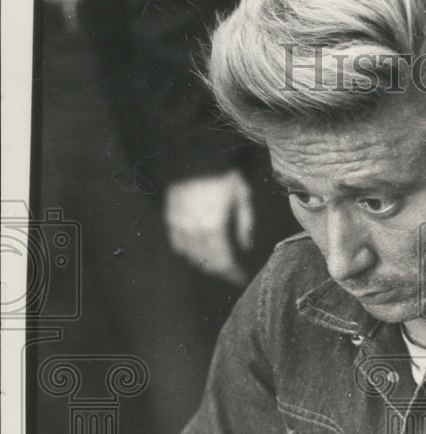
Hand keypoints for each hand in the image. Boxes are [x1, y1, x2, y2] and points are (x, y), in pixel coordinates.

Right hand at [164, 170, 254, 285]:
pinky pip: (177, 244)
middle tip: (231, 273)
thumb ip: (245, 224)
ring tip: (217, 264)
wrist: (194, 155)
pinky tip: (196, 252)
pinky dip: (188, 252)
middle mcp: (194, 232)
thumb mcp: (242, 197)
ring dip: (205, 263)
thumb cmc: (222, 175)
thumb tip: (246, 247)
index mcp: (214, 229)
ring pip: (191, 256)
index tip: (241, 278)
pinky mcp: (170, 218)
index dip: (233, 273)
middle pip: (207, 262)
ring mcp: (179, 226)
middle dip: (221, 271)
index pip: (224, 262)